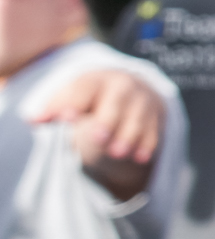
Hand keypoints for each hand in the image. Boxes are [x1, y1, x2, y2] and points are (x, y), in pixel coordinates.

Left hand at [33, 69, 163, 199]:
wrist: (129, 91)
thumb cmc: (90, 99)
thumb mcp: (72, 97)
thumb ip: (54, 108)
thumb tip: (35, 120)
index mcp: (95, 80)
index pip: (84, 88)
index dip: (74, 102)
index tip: (65, 118)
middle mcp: (122, 86)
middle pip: (117, 100)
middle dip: (108, 119)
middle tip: (96, 138)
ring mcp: (142, 100)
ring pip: (138, 117)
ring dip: (129, 135)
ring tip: (117, 153)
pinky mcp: (156, 116)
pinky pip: (154, 131)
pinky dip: (148, 144)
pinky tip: (141, 158)